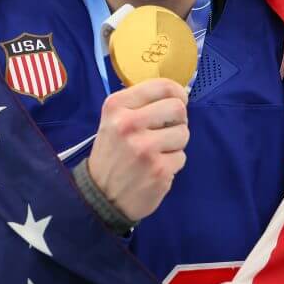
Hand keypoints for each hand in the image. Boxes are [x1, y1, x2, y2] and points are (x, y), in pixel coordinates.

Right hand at [87, 78, 189, 220]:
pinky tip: (155, 168)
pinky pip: (181, 157)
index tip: (178, 101)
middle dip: (178, 120)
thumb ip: (140, 105)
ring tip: (158, 152)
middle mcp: (129, 123)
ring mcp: (145, 148)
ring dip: (176, 143)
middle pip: (178, 108)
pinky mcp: (159, 170)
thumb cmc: (111, 154)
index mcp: (116, 106)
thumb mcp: (113, 121)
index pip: (162, 86)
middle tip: (167, 130)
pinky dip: (172, 163)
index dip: (177, 93)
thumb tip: (178, 96)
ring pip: (184, 133)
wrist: (100, 197)